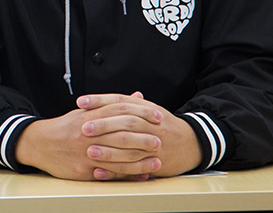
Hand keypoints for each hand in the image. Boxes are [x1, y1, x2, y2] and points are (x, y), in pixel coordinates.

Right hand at [15, 91, 161, 180]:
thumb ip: (112, 104)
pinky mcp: (84, 169)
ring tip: (157, 161)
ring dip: (140, 160)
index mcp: (90, 116)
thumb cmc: (65, 128)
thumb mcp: (85, 111)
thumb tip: (137, 96)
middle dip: (143, 137)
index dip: (141, 112)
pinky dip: (127, 175)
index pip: (120, 110)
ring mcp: (86, 152)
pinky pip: (109, 173)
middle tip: (160, 140)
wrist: (39, 144)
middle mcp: (88, 133)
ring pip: (118, 156)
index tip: (157, 116)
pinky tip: (140, 175)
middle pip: (121, 134)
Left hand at [79, 92, 201, 178]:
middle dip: (103, 125)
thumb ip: (123, 104)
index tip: (81, 101)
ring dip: (108, 150)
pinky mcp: (155, 162)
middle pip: (125, 122)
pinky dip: (115, 170)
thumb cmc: (161, 124)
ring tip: (89, 151)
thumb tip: (95, 100)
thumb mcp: (146, 109)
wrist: (191, 143)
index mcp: (145, 108)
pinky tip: (100, 171)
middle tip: (83, 128)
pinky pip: (134, 167)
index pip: (120, 101)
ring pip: (130, 147)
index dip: (100, 100)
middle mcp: (150, 124)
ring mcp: (154, 144)